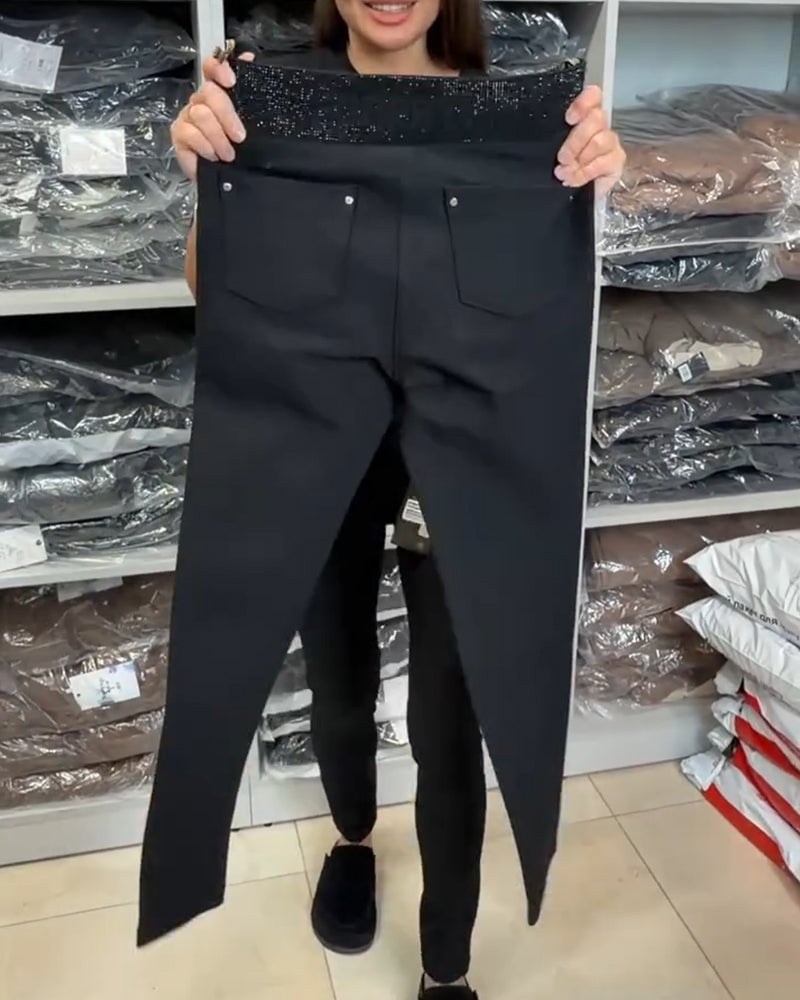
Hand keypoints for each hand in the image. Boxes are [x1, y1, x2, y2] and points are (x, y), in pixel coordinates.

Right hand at [170, 52, 253, 181]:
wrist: (229, 181)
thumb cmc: (240, 152)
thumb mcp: (252, 122)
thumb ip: (249, 91)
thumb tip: (248, 59)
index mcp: (219, 93)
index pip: (212, 68)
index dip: (219, 68)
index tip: (231, 81)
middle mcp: (202, 101)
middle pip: (209, 93)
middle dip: (227, 115)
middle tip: (240, 137)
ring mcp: (188, 116)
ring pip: (201, 114)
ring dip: (218, 137)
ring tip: (229, 154)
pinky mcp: (179, 134)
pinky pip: (190, 133)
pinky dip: (205, 146)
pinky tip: (213, 156)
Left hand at [555, 85, 625, 196]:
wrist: (573, 196)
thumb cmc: (562, 167)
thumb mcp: (552, 150)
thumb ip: (554, 138)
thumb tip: (543, 138)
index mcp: (584, 117)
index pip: (593, 96)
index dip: (583, 103)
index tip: (569, 119)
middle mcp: (601, 126)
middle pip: (596, 119)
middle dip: (575, 142)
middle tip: (562, 159)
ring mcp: (611, 143)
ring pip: (599, 141)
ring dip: (579, 159)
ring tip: (565, 173)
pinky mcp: (617, 162)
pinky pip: (602, 163)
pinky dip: (585, 173)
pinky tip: (574, 179)